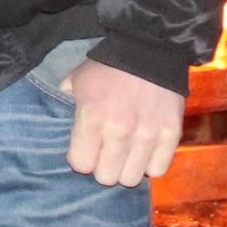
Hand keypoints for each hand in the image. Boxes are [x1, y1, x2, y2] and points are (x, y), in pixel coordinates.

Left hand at [64, 59, 185, 185]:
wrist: (149, 48)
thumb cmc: (108, 67)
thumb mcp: (76, 81)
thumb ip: (64, 106)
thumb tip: (55, 128)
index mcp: (92, 118)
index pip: (81, 165)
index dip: (81, 158)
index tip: (85, 149)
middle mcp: (119, 131)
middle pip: (106, 177)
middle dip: (102, 167)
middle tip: (106, 152)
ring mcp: (147, 135)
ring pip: (131, 178)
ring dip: (126, 168)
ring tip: (125, 153)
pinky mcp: (171, 135)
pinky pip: (157, 170)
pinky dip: (149, 164)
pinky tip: (144, 151)